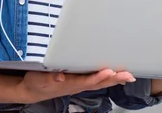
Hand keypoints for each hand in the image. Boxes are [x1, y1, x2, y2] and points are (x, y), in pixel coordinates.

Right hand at [17, 69, 135, 103]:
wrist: (33, 90)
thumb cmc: (37, 82)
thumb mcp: (39, 78)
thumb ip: (50, 77)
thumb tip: (60, 75)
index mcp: (69, 83)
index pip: (87, 80)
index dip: (99, 77)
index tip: (109, 71)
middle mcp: (77, 85)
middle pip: (99, 82)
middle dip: (115, 79)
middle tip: (128, 75)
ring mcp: (79, 85)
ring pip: (101, 83)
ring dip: (115, 80)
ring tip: (128, 76)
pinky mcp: (80, 82)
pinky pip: (98, 81)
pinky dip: (109, 79)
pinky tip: (118, 77)